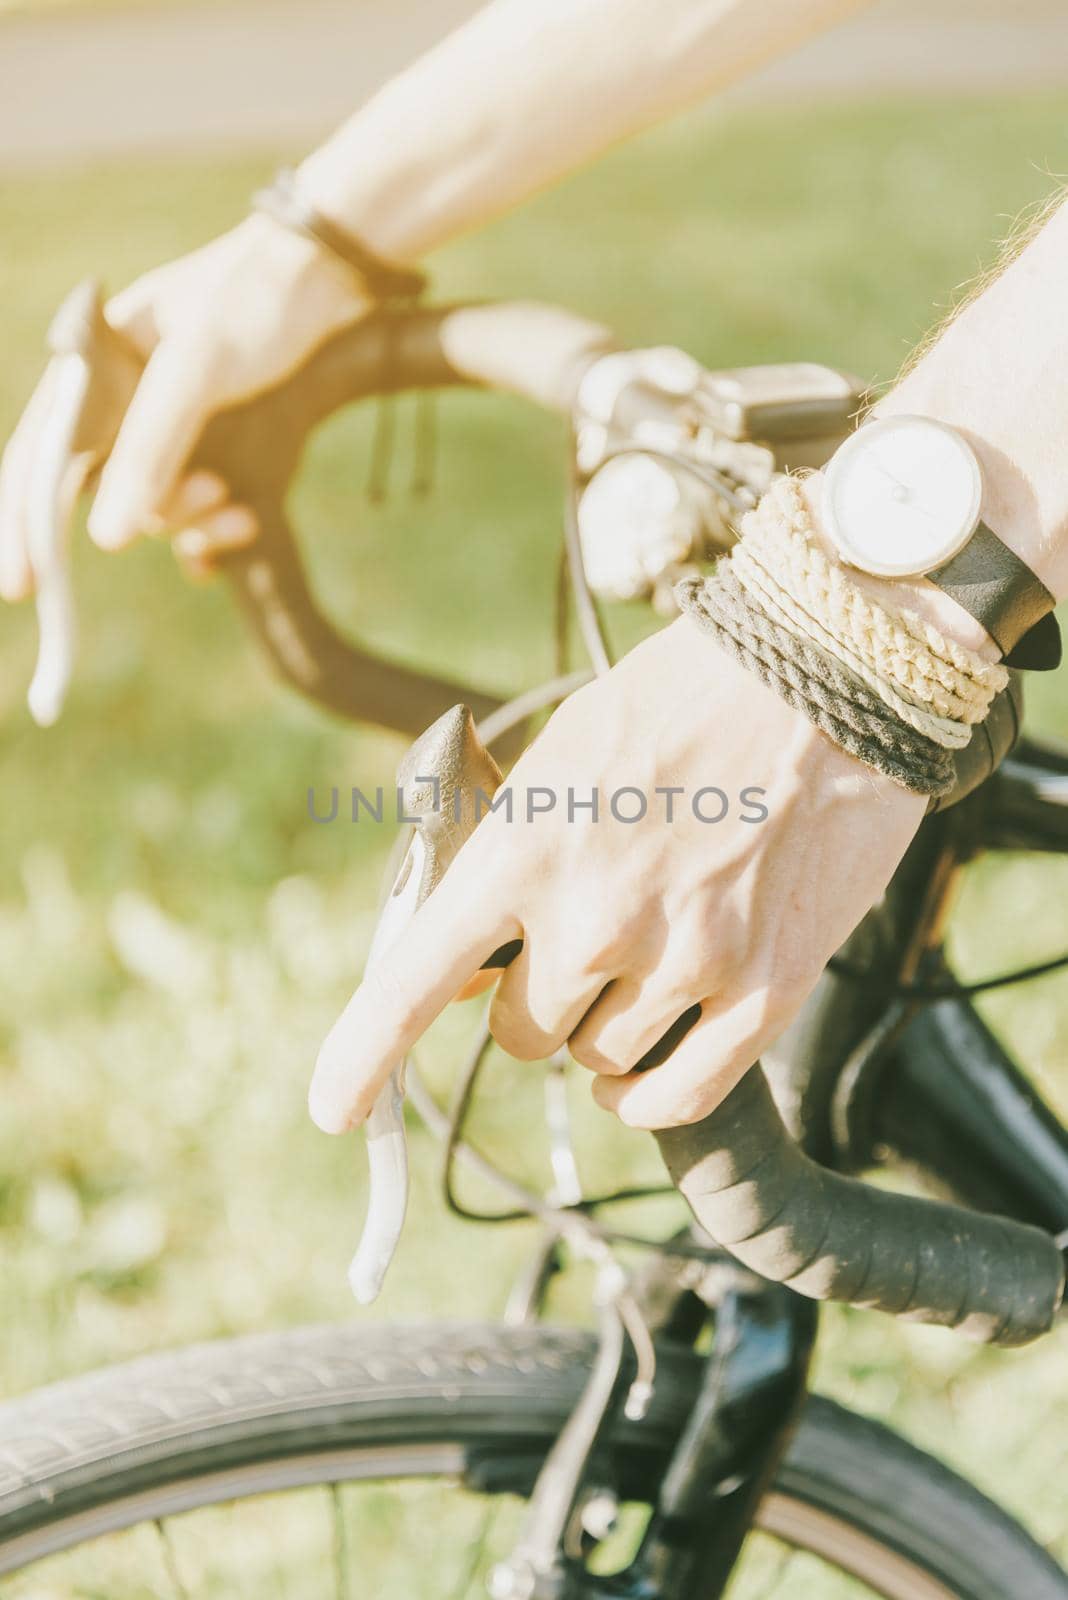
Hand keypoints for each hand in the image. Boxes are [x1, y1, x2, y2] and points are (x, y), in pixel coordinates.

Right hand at [0, 213, 367, 597]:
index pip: (38, 457)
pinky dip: (215, 527)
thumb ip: (148, 448)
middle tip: (207, 496)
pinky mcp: (211, 443)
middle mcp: (121, 401)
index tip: (21, 585)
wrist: (328, 277)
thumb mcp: (196, 371)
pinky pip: (194, 510)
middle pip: (103, 492)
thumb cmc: (252, 301)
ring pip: (153, 506)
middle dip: (151, 509)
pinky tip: (245, 520)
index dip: (23, 522)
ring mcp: (167, 425)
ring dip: (192, 515)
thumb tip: (103, 537)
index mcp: (91, 370)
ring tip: (232, 497)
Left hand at [310, 617, 923, 1131]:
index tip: (336, 1107)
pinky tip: (640, 1069)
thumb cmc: (683, 705)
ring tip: (647, 948)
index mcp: (525, 847)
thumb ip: (505, 861)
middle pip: (522, 1031)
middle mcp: (595, 920)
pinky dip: (646, 1096)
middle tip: (584, 937)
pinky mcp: (765, 991)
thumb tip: (464, 963)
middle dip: (536, 995)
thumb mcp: (562, 759)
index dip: (364, 1055)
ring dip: (603, 1026)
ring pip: (598, 1062)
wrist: (827, 676)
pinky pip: (678, 1095)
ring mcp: (683, 962)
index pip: (418, 979)